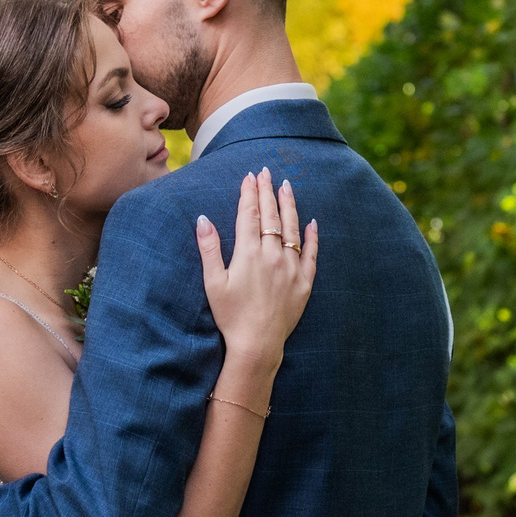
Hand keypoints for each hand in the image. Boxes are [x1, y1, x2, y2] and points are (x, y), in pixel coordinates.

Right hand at [196, 168, 318, 373]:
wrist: (257, 344)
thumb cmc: (230, 315)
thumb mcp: (213, 283)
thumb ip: (209, 249)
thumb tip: (203, 219)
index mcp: (249, 254)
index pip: (249, 215)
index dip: (249, 193)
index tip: (249, 177)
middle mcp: (273, 256)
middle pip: (271, 216)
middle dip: (267, 192)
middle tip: (266, 172)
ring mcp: (291, 268)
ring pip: (292, 229)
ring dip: (289, 206)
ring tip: (286, 187)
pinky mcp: (304, 283)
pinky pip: (312, 254)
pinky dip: (312, 237)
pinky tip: (312, 222)